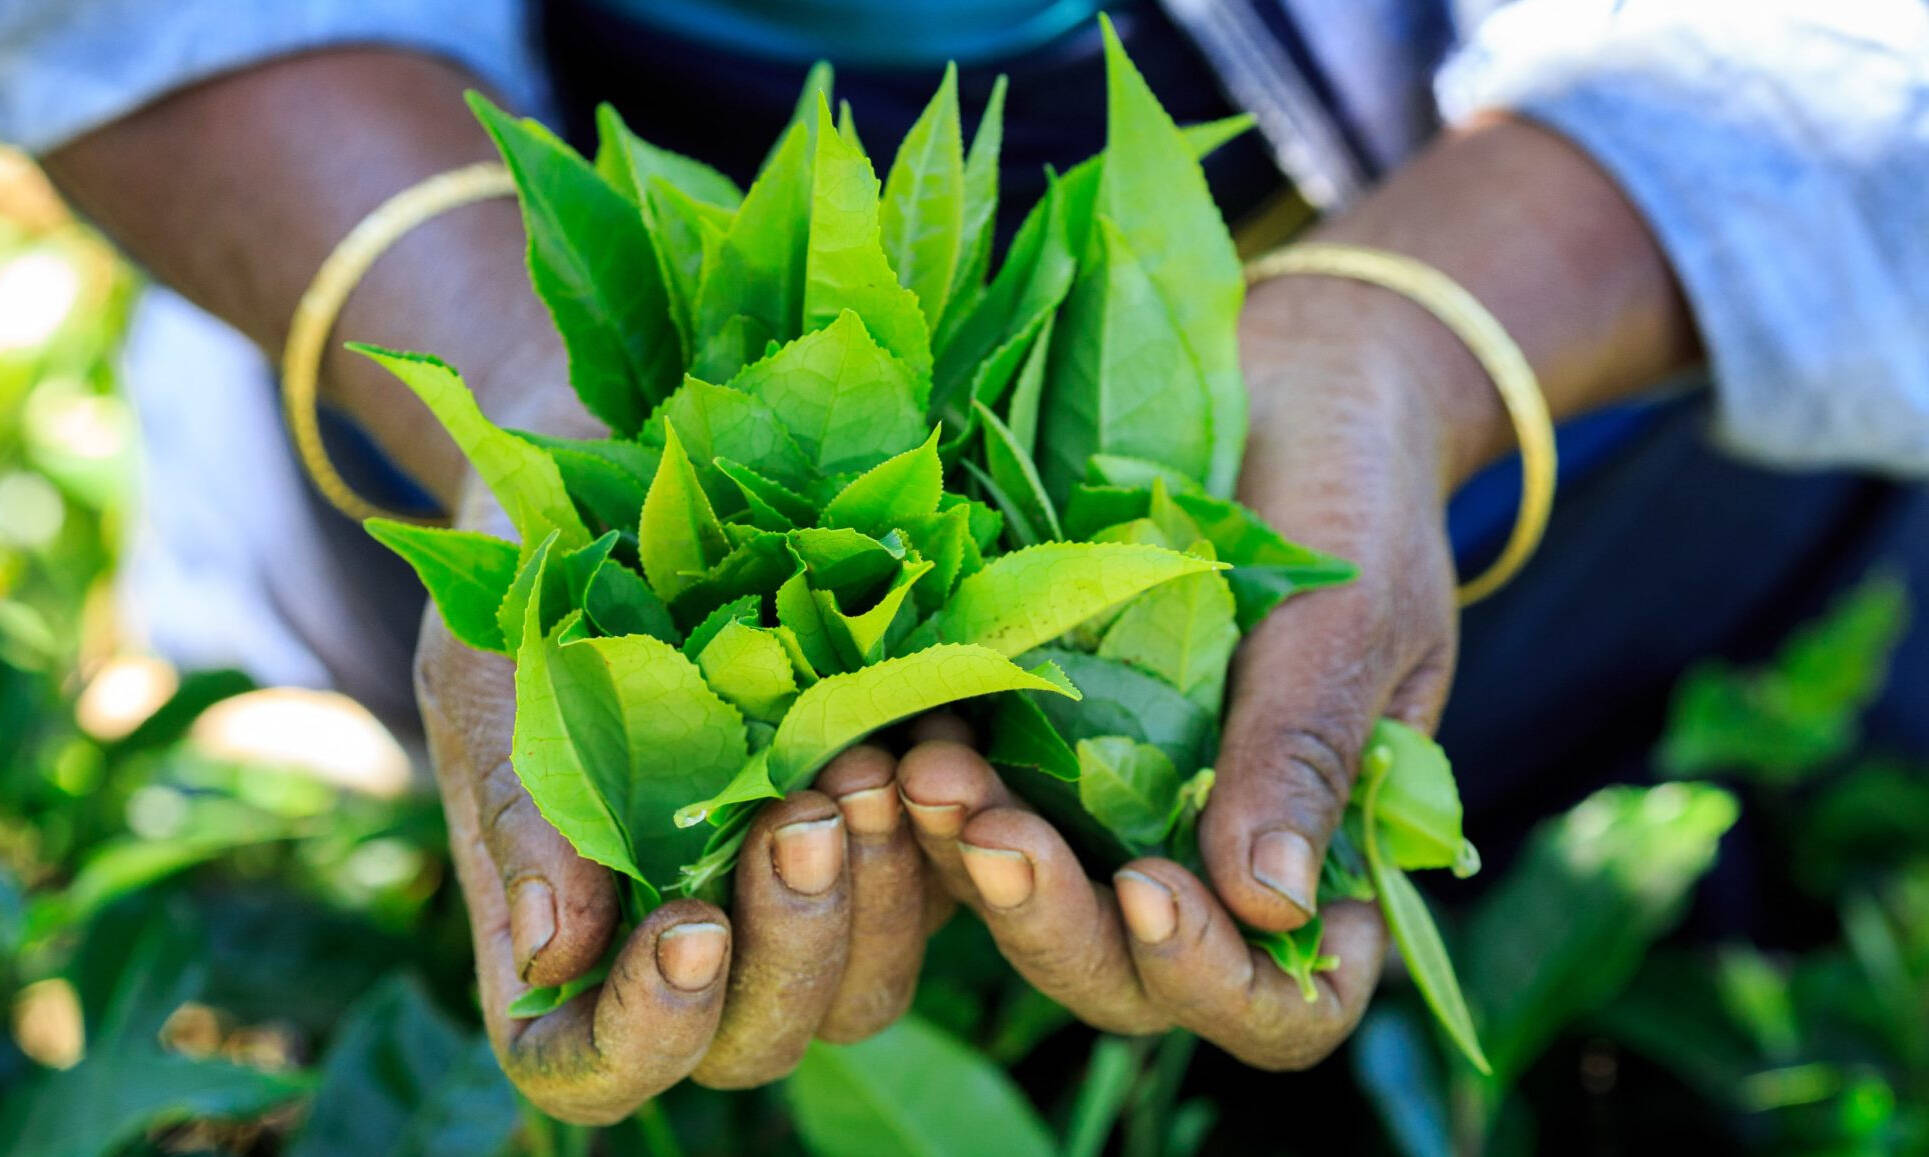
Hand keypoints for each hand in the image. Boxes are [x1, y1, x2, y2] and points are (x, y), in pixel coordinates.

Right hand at [420, 476, 941, 1122]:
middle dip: (792, 946)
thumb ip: (518, 810)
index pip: (598, 1065)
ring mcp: (794, 902)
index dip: (646, 1034)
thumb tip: (553, 954)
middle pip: (755, 1042)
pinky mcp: (885, 842)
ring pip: (863, 991)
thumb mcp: (492, 680)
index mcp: (567, 944)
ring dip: (880, 898)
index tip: (689, 926)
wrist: (620, 495)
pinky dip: (945, 838)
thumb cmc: (527, 595)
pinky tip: (935, 747)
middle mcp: (689, 949)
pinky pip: (941, 893)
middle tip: (802, 816)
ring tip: (867, 767)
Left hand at [896, 276, 1465, 1066]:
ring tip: (924, 773)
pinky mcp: (1039, 745)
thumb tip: (1270, 904)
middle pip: (1133, 976)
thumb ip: (1304, 755)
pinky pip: (983, 806)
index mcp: (1325, 858)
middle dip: (1056, 924)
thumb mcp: (1352, 620)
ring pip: (1040, 905)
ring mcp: (1118, 811)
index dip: (1216, 979)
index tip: (1153, 889)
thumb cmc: (1356, 497)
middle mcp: (1211, 860)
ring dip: (977, 863)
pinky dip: (938, 794)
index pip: (1282, 999)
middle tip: (991, 834)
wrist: (1290, 382)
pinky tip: (895, 736)